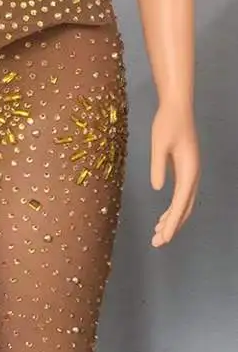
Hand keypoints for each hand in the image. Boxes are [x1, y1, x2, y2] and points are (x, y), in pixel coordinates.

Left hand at [150, 102, 199, 246]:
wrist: (177, 108)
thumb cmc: (167, 123)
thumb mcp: (159, 144)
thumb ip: (158, 166)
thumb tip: (157, 188)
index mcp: (189, 170)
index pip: (180, 203)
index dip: (172, 223)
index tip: (163, 238)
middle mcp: (193, 174)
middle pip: (184, 208)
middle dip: (172, 227)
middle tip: (157, 243)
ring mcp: (190, 173)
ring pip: (183, 204)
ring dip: (172, 220)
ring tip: (158, 235)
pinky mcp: (184, 170)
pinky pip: (181, 196)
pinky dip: (173, 209)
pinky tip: (162, 218)